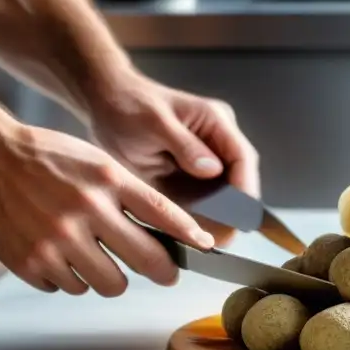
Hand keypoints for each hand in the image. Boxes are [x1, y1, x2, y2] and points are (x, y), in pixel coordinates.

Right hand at [0, 125, 213, 296]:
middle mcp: (86, 210)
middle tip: (165, 273)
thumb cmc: (47, 161)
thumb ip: (131, 196)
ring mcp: (58, 240)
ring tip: (96, 257)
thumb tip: (173, 233)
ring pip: (111, 285)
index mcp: (106, 181)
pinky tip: (59, 254)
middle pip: (146, 261)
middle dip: (163, 271)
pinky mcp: (32, 262)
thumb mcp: (98, 163)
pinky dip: (70, 278)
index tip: (205, 248)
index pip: (163, 214)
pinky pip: (69, 288)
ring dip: (110, 277)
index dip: (189, 237)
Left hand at [88, 73, 259, 245]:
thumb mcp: (153, 122)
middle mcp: (217, 144)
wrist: (105, 106)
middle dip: (234, 212)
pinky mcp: (190, 180)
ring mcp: (206, 164)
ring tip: (210, 244)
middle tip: (224, 239)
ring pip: (224, 198)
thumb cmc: (128, 106)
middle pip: (238, 182)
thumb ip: (184, 144)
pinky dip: (200, 221)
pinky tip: (192, 237)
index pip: (243, 158)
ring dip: (219, 221)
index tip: (239, 215)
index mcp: (216, 122)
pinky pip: (203, 205)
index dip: (245, 188)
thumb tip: (212, 169)